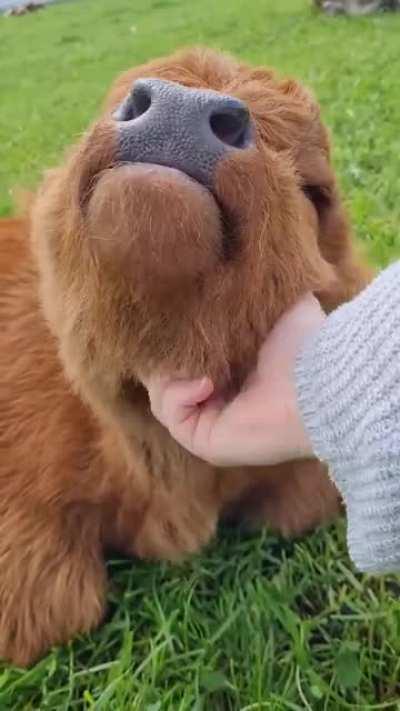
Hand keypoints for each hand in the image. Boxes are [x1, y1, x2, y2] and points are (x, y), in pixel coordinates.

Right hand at [144, 294, 324, 466]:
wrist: (321, 383)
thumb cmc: (305, 344)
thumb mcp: (279, 305)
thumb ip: (254, 292)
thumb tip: (234, 259)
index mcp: (239, 373)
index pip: (192, 359)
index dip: (178, 340)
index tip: (171, 316)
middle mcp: (224, 401)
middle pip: (171, 380)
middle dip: (164, 357)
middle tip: (167, 335)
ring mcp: (213, 424)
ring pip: (164, 398)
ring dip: (169, 375)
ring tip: (191, 358)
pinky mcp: (205, 441)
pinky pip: (172, 415)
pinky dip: (178, 394)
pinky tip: (205, 381)